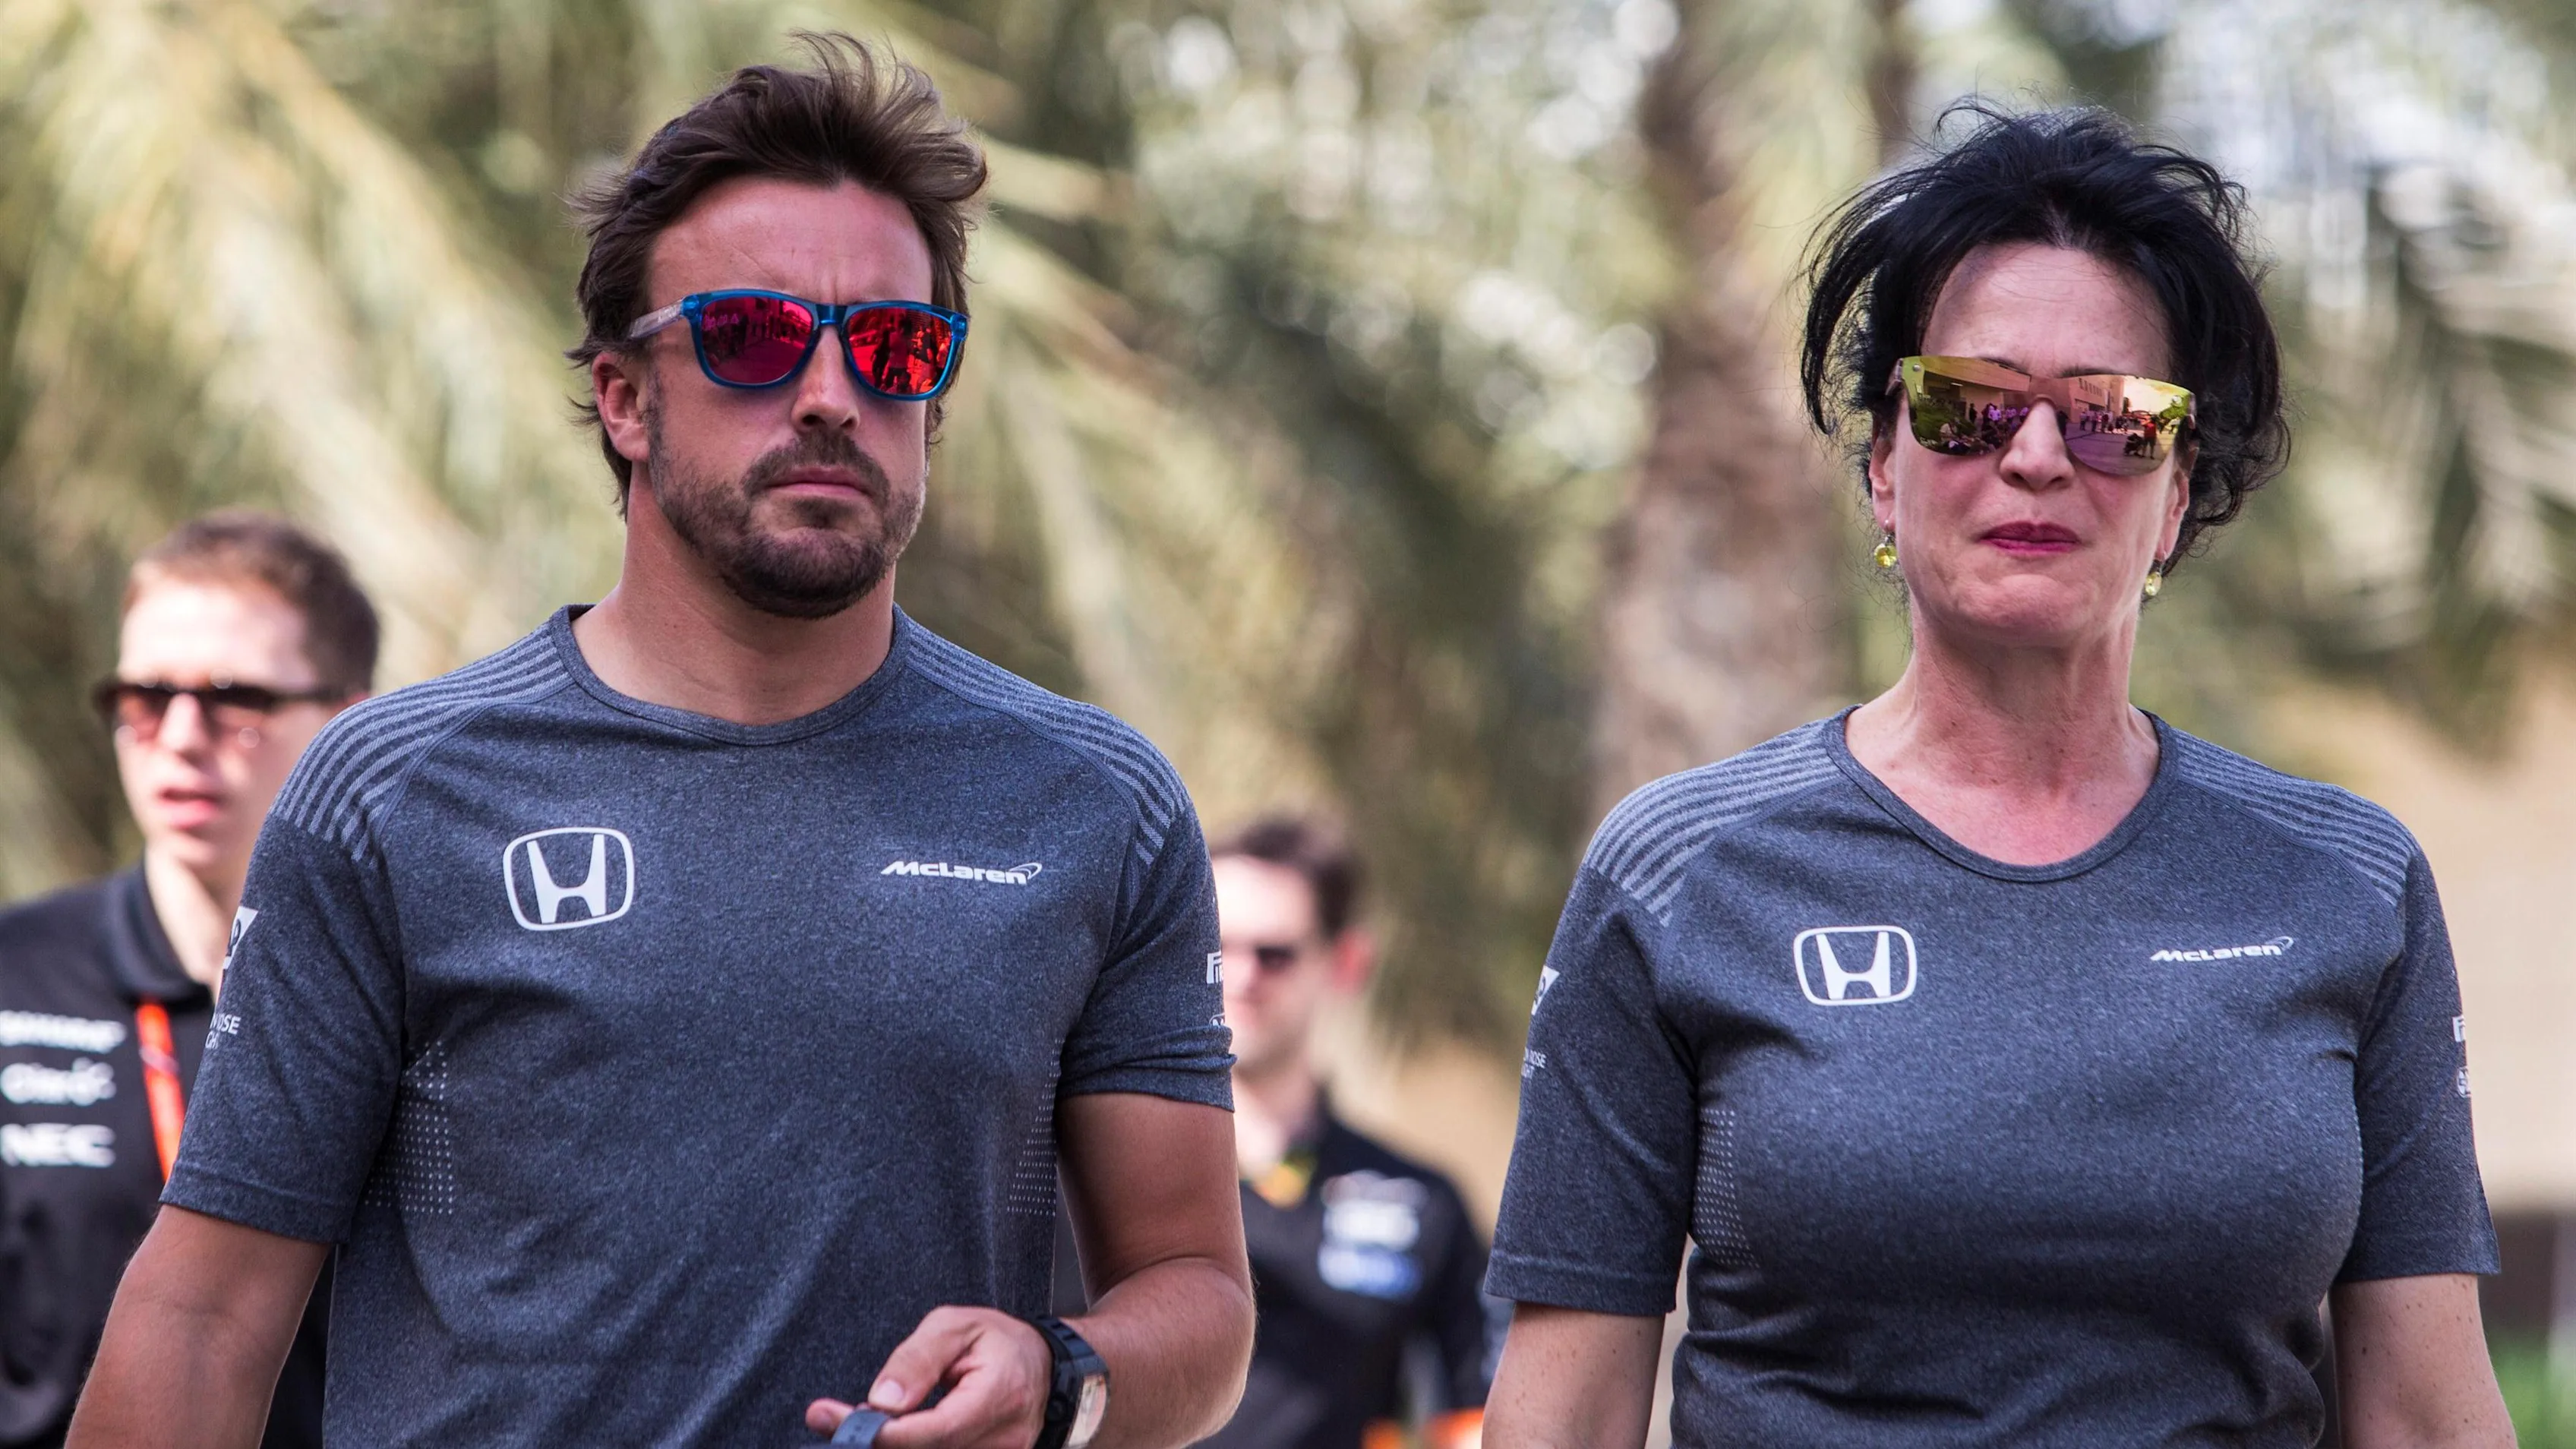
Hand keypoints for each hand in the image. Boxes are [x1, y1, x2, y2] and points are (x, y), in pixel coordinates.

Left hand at [807, 1307, 1051, 1448]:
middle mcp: (1002, 1441)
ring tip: (861, 1422)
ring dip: (889, 1445)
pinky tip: (889, 1433)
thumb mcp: (956, 1327)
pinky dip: (909, 1446)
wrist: (1048, 1369)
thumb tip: (880, 1401)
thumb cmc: (1000, 1342)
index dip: (882, 1434)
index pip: (935, 1431)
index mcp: (998, 1396)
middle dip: (871, 1441)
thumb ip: (917, 1360)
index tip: (829, 1418)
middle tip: (827, 1419)